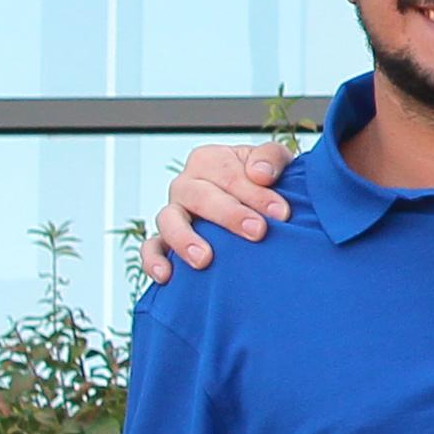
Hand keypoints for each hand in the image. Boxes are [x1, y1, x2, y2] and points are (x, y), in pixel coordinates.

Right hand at [140, 142, 293, 281]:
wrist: (259, 207)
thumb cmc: (266, 181)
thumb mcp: (274, 161)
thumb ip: (270, 157)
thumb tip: (260, 174)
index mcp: (210, 160)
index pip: (229, 174)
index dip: (256, 194)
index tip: (281, 213)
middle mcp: (186, 184)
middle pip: (200, 196)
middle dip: (229, 214)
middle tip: (257, 231)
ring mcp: (173, 213)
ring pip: (168, 220)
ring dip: (185, 238)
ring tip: (205, 259)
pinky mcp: (166, 239)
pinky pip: (151, 248)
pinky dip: (153, 260)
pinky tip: (166, 275)